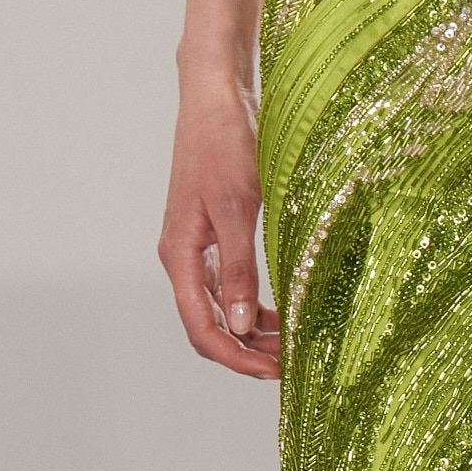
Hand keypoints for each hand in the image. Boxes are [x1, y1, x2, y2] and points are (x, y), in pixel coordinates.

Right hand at [159, 74, 281, 378]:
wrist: (215, 98)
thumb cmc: (224, 144)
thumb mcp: (238, 209)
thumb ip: (240, 269)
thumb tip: (242, 324)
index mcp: (180, 255)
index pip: (202, 329)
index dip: (237, 358)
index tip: (275, 372)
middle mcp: (182, 258)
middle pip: (208, 327)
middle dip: (246, 352)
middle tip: (290, 365)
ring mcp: (195, 250)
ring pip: (220, 311)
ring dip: (252, 333)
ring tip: (291, 344)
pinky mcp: (211, 238)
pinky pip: (228, 288)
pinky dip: (253, 307)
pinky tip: (281, 314)